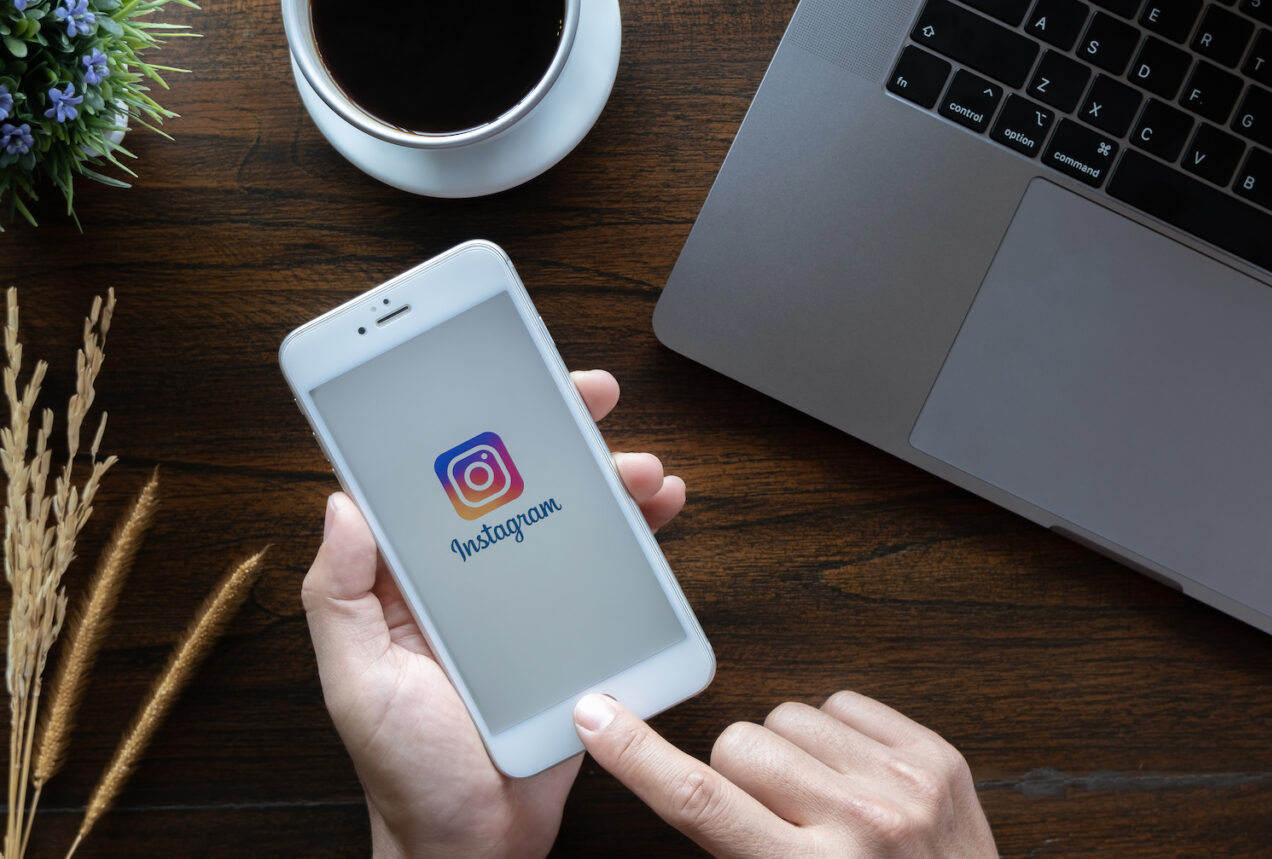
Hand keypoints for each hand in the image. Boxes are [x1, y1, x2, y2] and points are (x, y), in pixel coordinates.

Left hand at [302, 370, 686, 858]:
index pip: (437, 478)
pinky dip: (636, 537)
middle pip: (515, 481)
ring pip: (568, 517)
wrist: (476, 841)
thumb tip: (342, 504)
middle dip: (556, 432)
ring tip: (640, 468)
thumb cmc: (407, 769)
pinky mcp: (572, 631)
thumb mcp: (357, 682)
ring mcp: (524, 602)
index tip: (497, 380)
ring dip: (607, 479)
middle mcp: (469, 577)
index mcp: (412, 578)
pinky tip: (659, 514)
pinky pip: (606, 572)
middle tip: (590, 399)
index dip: (468, 422)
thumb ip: (338, 597)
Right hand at [573, 691, 997, 857]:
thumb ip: (729, 847)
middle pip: (738, 745)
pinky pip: (843, 703)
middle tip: (769, 816)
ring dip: (789, 753)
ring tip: (822, 802)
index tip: (597, 716)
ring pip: (786, 716)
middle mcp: (857, 823)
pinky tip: (854, 779)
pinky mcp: (937, 757)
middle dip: (737, 773)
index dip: (638, 754)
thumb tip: (682, 786)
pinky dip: (837, 736)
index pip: (699, 799)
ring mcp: (903, 784)